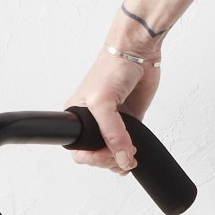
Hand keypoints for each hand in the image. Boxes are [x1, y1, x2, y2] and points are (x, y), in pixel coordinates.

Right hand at [66, 47, 158, 172]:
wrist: (137, 54)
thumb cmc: (111, 68)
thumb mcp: (103, 102)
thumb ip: (112, 133)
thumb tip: (121, 158)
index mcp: (77, 117)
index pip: (79, 150)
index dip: (93, 158)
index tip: (108, 155)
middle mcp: (93, 122)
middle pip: (95, 155)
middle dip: (108, 161)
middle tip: (121, 157)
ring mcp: (112, 122)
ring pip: (113, 153)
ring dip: (120, 160)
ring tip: (129, 157)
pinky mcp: (130, 121)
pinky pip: (128, 144)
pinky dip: (131, 152)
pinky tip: (134, 152)